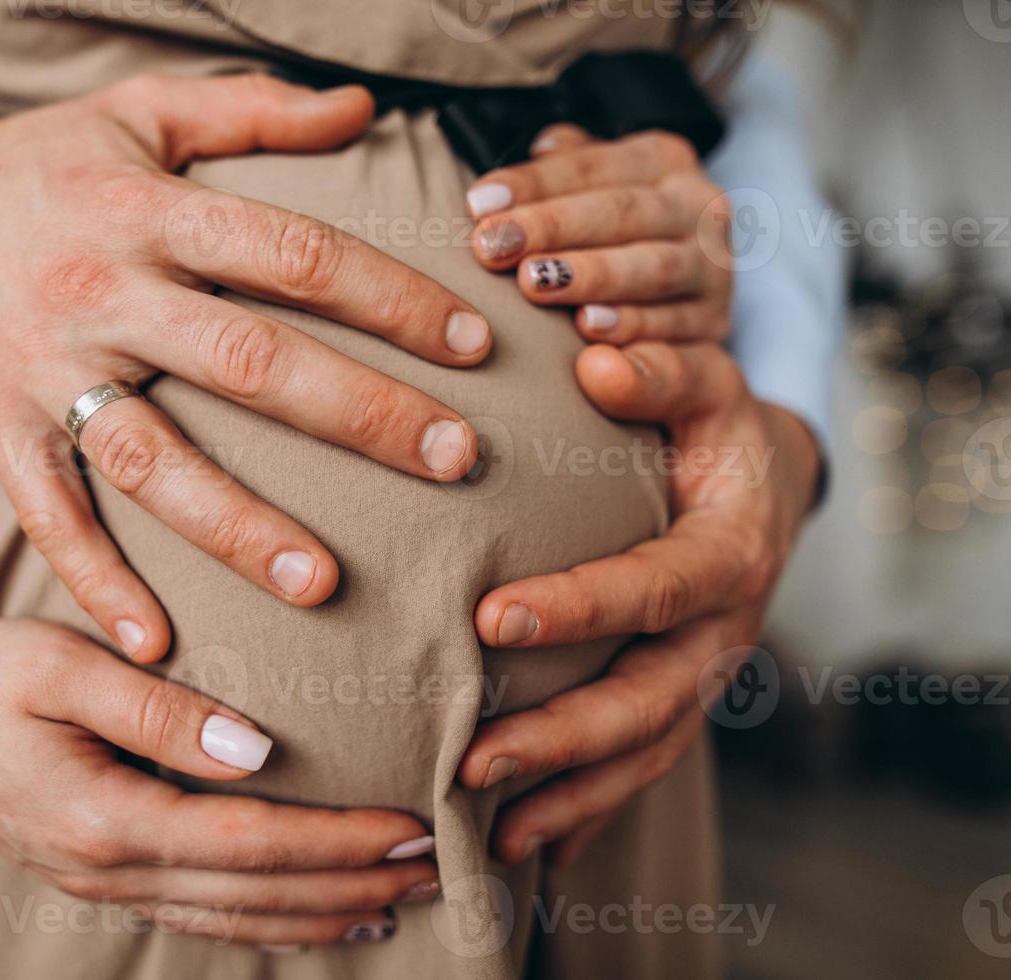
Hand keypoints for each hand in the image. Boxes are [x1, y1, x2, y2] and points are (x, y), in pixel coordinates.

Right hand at [0, 74, 489, 662]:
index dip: (389, 295)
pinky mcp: (1, 428)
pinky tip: (152, 645)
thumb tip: (363, 109)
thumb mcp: (143, 109)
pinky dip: (92, 580)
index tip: (473, 345)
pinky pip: (46, 512)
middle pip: (243, 360)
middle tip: (453, 461)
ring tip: (323, 583)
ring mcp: (45, 370)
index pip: (291, 253)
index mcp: (147, 209)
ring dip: (235, 526)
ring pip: (149, 458)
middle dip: (356, 414)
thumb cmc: (48, 159)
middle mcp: (99, 292)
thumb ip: (253, 110)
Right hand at [0, 617, 438, 946]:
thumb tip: (258, 752)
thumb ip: (157, 712)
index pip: (251, 842)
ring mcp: (99, 881)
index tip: (413, 826)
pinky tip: (306, 915)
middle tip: (437, 865)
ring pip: (231, 918)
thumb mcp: (58, 666)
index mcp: (104, 819)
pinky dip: (263, 920)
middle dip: (351, 884)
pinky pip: (196, 913)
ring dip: (318, 915)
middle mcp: (107, 869)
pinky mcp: (95, 871)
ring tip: (395, 903)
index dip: (338, 842)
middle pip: (255, 894)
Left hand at [459, 341, 821, 865]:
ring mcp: (703, 679)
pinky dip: (586, 811)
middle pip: (645, 703)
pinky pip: (637, 770)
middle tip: (470, 760)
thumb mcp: (708, 386)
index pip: (653, 590)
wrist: (762, 486)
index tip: (489, 618)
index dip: (579, 609)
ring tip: (486, 832)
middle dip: (560, 738)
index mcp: (728, 554)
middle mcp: (723, 633)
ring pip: (641, 755)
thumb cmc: (714, 428)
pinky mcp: (679, 703)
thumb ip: (662, 372)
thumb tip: (594, 360)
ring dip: (566, 797)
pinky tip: (523, 847)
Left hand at [465, 124, 732, 344]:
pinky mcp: (713, 323)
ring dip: (589, 275)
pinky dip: (632, 330)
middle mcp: (698, 207)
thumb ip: (570, 163)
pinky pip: (673, 327)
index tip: (478, 204)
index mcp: (663, 161)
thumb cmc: (617, 231)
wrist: (686, 291)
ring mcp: (711, 267)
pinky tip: (587, 332)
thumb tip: (540, 145)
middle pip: (622, 213)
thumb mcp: (598, 184)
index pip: (592, 164)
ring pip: (652, 267)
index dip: (534, 183)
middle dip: (551, 227)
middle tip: (492, 246)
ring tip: (533, 282)